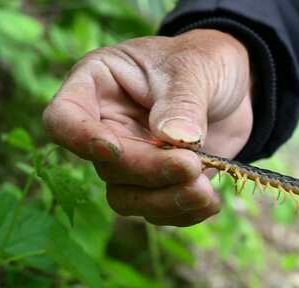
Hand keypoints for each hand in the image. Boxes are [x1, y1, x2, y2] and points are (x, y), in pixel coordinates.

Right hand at [43, 29, 252, 225]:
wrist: (235, 87)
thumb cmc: (205, 62)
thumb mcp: (195, 68)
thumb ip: (182, 102)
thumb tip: (173, 139)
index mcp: (99, 86)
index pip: (63, 118)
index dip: (80, 139)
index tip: (114, 149)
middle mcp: (107, 127)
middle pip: (106, 166)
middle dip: (149, 172)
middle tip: (191, 165)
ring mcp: (132, 158)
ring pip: (127, 198)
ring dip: (165, 202)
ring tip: (205, 191)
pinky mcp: (158, 182)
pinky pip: (157, 210)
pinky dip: (184, 213)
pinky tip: (210, 201)